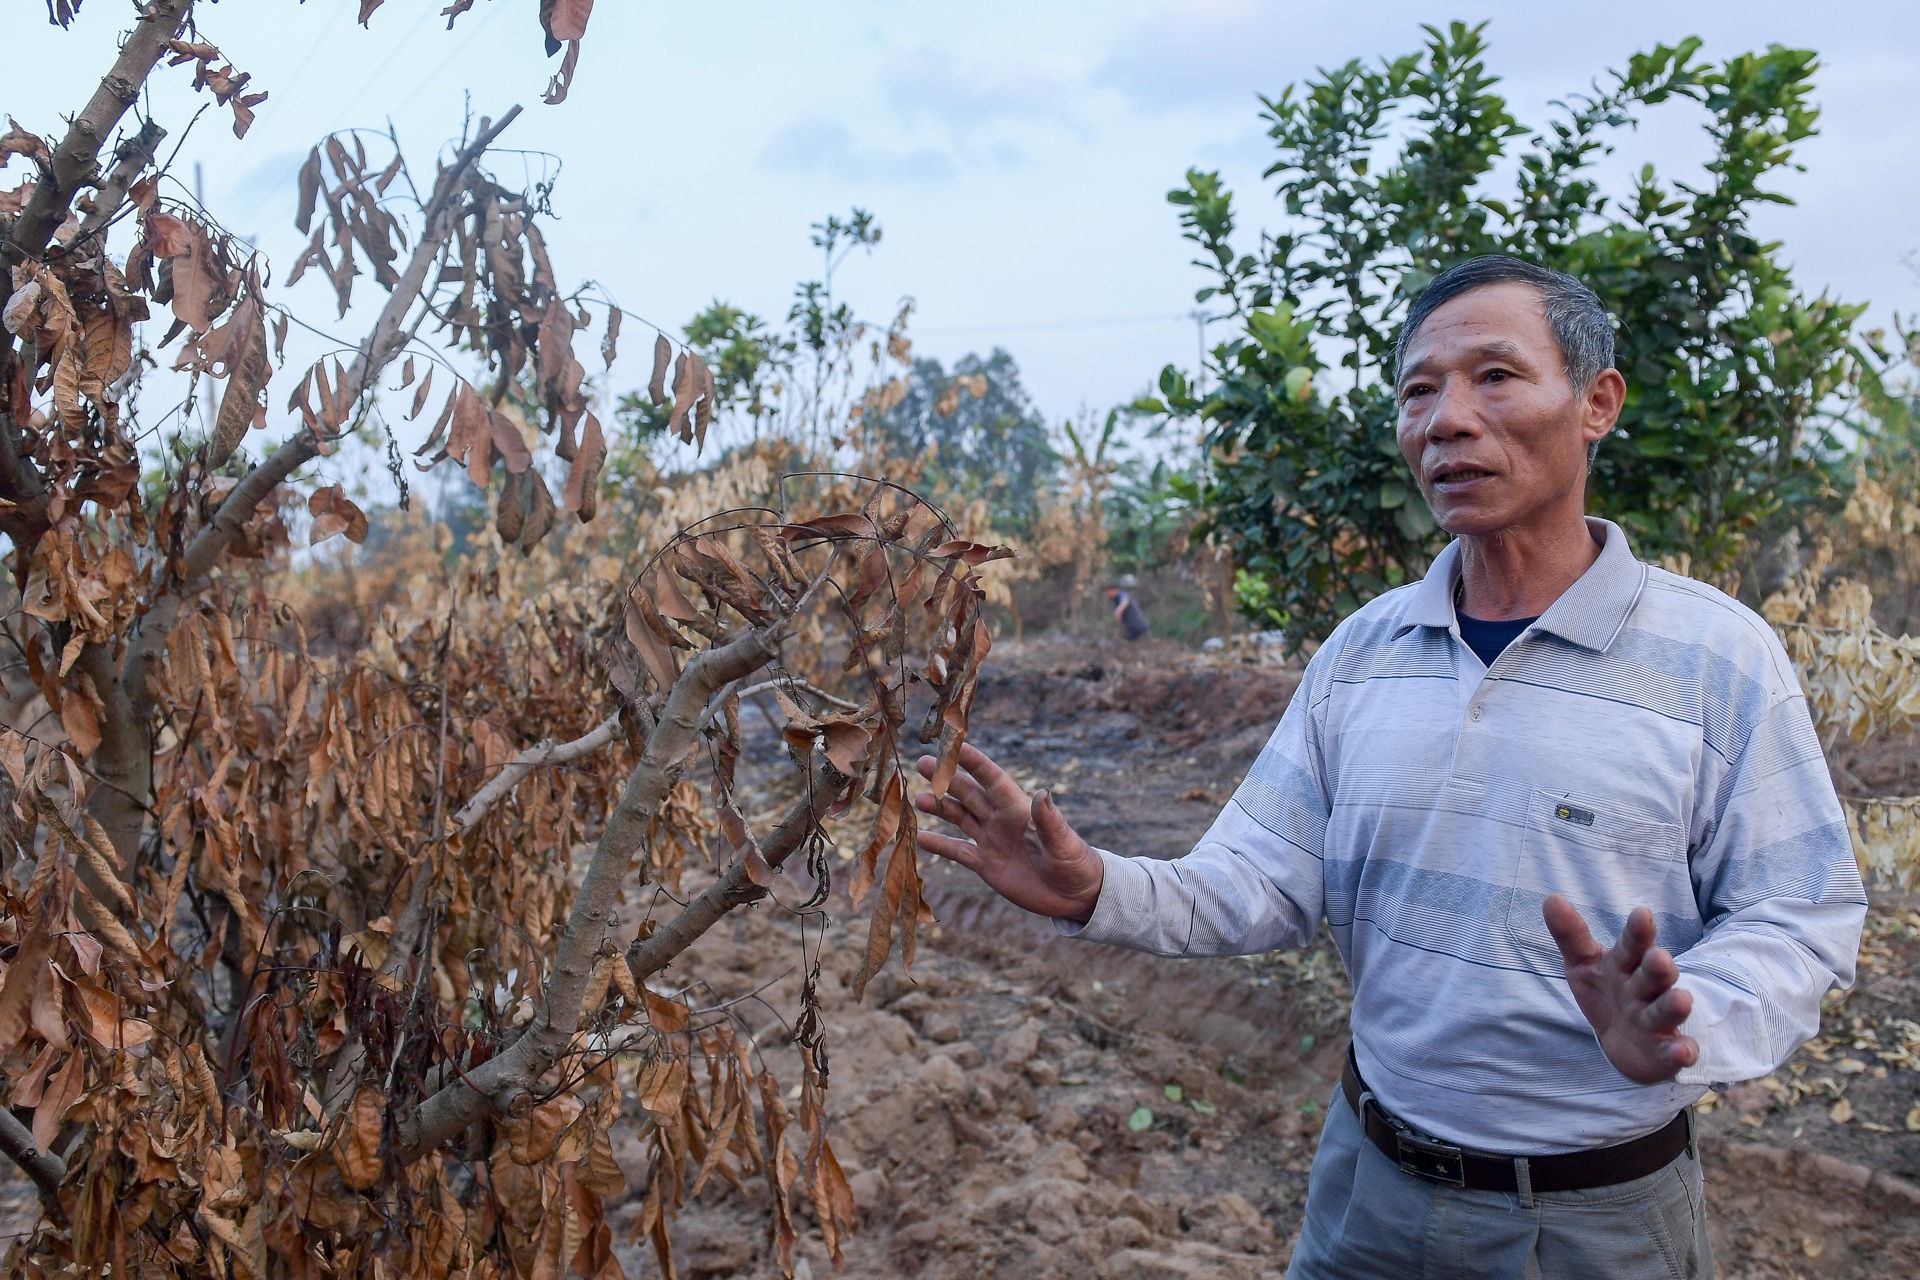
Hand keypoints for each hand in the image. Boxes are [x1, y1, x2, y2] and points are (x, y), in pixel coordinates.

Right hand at [912, 744, 1105, 923]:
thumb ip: (1051, 820)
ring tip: (918, 800)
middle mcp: (1002, 821)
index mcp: (1020, 810)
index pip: (993, 779)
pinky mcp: (987, 865)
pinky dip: (940, 845)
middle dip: (946, 779)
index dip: (974, 762)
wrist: (1077, 894)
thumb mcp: (1065, 843)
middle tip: (923, 763)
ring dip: (940, 808)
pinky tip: (920, 838)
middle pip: (970, 794)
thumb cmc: (1076, 863)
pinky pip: (958, 852)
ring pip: (960, 818)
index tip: (953, 745)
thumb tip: (1043, 793)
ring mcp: (993, 841)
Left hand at [1543, 895, 1698, 1084]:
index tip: (1642, 913)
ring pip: (1666, 1011)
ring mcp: (1656, 1021)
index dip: (1637, 932)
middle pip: (1653, 976)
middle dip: (1658, 967)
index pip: (1631, 946)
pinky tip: (1684, 1052)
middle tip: (1660, 958)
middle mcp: (1645, 990)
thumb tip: (1551, 897)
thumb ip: (1571, 934)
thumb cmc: (1607, 992)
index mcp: (1626, 966)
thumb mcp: (1584, 963)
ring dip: (1674, 1006)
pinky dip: (1681, 1052)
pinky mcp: (1665, 1053)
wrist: (1627, 1044)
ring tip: (1682, 999)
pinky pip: (1674, 1052)